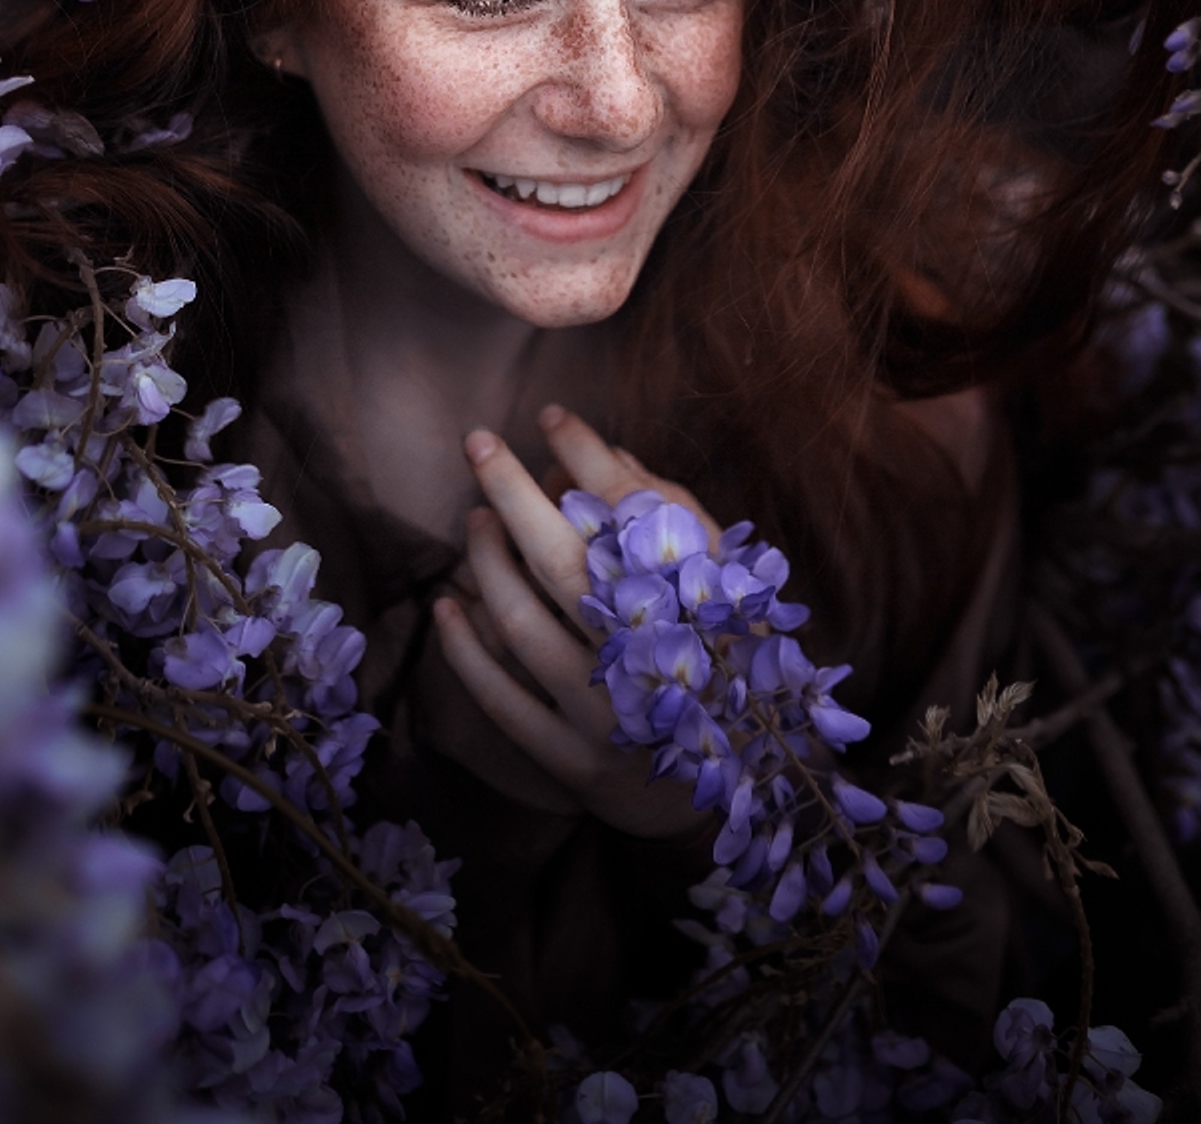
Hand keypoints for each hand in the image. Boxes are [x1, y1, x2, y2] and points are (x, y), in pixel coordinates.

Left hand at [433, 404, 719, 839]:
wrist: (754, 785)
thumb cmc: (727, 659)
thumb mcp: (719, 581)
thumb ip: (668, 516)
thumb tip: (602, 452)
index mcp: (701, 604)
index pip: (635, 511)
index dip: (587, 456)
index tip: (551, 415)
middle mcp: (655, 658)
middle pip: (564, 560)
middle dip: (512, 492)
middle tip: (477, 441)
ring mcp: (612, 715)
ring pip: (523, 625)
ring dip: (487, 563)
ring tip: (474, 519)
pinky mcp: (578, 764)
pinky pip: (503, 700)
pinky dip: (465, 649)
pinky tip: (446, 605)